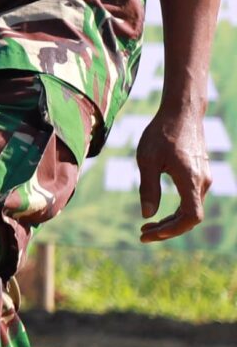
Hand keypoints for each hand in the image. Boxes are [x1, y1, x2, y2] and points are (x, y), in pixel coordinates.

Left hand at [137, 104, 211, 240]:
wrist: (181, 113)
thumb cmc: (161, 133)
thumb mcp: (147, 160)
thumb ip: (148, 188)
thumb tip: (147, 215)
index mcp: (191, 179)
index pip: (191, 217)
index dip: (173, 230)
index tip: (151, 233)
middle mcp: (202, 182)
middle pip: (190, 218)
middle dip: (167, 229)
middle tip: (142, 234)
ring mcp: (203, 179)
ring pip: (191, 210)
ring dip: (170, 221)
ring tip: (146, 225)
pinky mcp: (200, 175)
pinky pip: (190, 200)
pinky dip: (176, 210)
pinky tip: (159, 212)